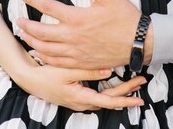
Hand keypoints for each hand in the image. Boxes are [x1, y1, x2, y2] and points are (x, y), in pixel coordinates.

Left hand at [18, 0, 145, 69]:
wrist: (138, 42)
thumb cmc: (124, 17)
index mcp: (78, 18)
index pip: (49, 7)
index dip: (34, 0)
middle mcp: (73, 36)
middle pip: (42, 32)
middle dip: (27, 25)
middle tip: (18, 19)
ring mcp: (75, 52)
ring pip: (46, 49)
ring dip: (32, 41)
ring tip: (24, 35)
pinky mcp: (80, 62)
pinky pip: (56, 62)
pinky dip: (44, 57)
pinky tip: (40, 53)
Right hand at [19, 62, 145, 110]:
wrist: (30, 78)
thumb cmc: (47, 74)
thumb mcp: (67, 71)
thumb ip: (89, 71)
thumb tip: (110, 71)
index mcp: (81, 98)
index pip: (109, 101)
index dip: (125, 99)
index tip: (139, 98)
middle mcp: (83, 102)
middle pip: (110, 99)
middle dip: (127, 91)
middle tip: (142, 81)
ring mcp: (80, 99)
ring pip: (105, 97)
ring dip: (119, 90)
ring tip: (134, 81)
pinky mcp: (78, 94)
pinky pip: (98, 94)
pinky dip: (109, 89)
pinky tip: (115, 81)